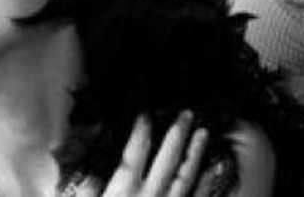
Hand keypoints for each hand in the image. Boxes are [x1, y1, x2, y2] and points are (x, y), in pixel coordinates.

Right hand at [76, 110, 210, 196]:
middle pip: (166, 160)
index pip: (134, 152)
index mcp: (122, 193)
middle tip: (187, 113)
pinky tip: (216, 169)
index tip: (146, 113)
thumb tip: (93, 168)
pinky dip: (208, 184)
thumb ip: (87, 190)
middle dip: (176, 134)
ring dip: (195, 154)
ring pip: (185, 177)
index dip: (141, 130)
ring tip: (204, 133)